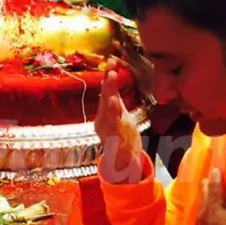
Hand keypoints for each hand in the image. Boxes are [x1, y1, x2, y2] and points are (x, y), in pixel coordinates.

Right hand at [95, 57, 143, 183]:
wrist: (123, 163)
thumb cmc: (121, 137)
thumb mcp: (119, 115)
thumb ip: (115, 100)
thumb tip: (111, 80)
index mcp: (104, 113)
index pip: (106, 91)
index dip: (108, 77)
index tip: (111, 61)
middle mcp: (102, 120)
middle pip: (105, 99)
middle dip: (108, 84)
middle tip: (110, 70)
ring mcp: (107, 130)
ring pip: (108, 111)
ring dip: (110, 97)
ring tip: (111, 85)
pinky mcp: (114, 140)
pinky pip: (114, 126)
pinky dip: (114, 116)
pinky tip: (115, 106)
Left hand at [192, 169, 225, 224]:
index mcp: (213, 207)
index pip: (214, 188)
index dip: (216, 178)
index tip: (215, 169)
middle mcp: (202, 216)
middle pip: (204, 199)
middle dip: (207, 189)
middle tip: (207, 181)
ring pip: (200, 213)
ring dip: (203, 204)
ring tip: (205, 200)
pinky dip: (201, 224)